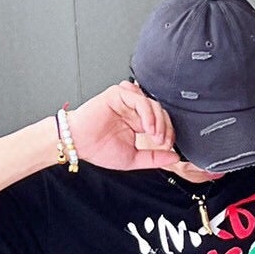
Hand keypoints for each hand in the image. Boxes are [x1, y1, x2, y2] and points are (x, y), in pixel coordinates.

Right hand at [68, 81, 182, 171]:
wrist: (79, 144)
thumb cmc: (98, 149)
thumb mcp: (133, 158)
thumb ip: (154, 158)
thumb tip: (174, 158)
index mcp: (138, 122)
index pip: (161, 122)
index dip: (168, 133)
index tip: (167, 147)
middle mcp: (133, 110)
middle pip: (160, 111)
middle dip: (166, 128)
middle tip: (162, 142)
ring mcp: (126, 101)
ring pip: (152, 103)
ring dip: (158, 120)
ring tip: (155, 136)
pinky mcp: (118, 94)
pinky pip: (139, 98)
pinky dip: (147, 112)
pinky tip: (147, 127)